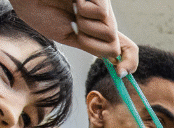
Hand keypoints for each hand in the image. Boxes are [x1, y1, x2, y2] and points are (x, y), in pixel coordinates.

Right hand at [10, 0, 139, 74]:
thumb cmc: (43, 11)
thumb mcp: (69, 37)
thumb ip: (91, 47)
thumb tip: (116, 61)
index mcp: (97, 30)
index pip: (124, 48)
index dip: (130, 62)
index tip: (121, 74)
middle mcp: (104, 19)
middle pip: (115, 46)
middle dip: (91, 42)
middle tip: (75, 26)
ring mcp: (104, 6)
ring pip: (110, 32)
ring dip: (86, 25)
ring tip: (73, 10)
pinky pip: (102, 13)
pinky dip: (85, 10)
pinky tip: (76, 0)